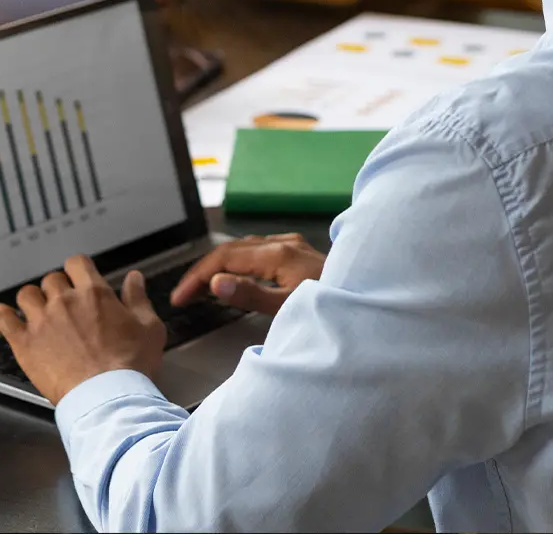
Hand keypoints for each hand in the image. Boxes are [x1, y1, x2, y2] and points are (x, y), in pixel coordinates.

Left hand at [0, 256, 166, 404]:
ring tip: (39, 314)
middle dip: (57, 290)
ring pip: (26, 295)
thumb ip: (138, 299)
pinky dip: (2, 315)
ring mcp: (42, 320)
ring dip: (32, 301)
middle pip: (51, 279)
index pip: (76, 263)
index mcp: (94, 293)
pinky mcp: (25, 343)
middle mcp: (64, 301)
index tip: (78, 280)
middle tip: (64, 307)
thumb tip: (134, 278)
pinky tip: (7, 318)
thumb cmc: (130, 366)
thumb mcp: (149, 328)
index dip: (77, 270)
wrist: (108, 398)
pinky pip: (3, 318)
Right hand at [170, 233, 324, 315]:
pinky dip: (238, 262)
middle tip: (184, 295)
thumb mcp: (290, 307)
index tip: (180, 297)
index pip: (223, 259)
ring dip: (219, 265)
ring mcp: (292, 245)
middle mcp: (283, 243)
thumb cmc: (335, 307)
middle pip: (230, 250)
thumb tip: (215, 283)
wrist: (372, 299)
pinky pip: (258, 250)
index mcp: (277, 254)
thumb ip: (251, 295)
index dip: (197, 277)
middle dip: (203, 271)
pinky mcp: (299, 252)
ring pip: (243, 248)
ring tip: (201, 287)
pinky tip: (237, 275)